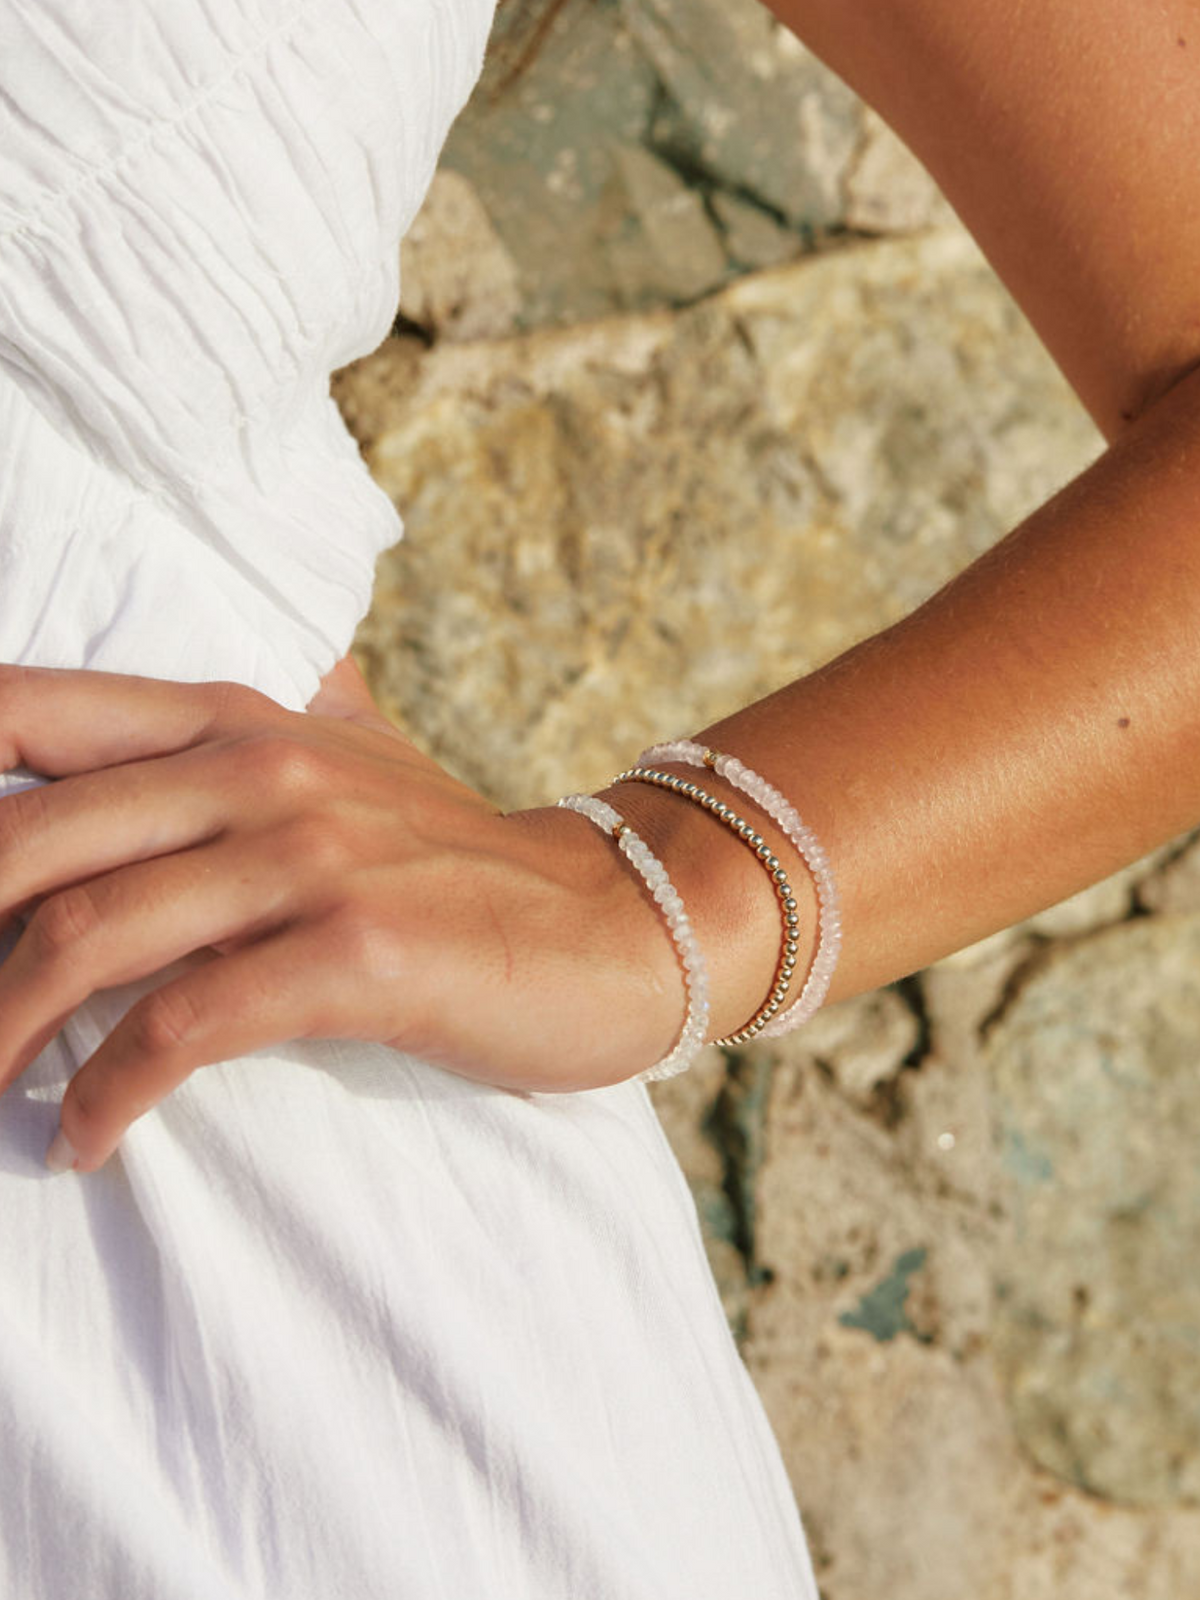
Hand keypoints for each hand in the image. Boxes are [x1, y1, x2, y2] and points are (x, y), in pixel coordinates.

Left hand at [0, 663, 681, 1172]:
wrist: (608, 921)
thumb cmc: (460, 861)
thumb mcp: (357, 762)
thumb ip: (282, 718)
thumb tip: (269, 669)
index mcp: (235, 718)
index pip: (27, 711)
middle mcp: (260, 768)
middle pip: (28, 844)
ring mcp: (309, 855)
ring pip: (86, 936)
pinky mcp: (355, 950)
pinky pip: (183, 1025)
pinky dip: (107, 1094)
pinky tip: (82, 1141)